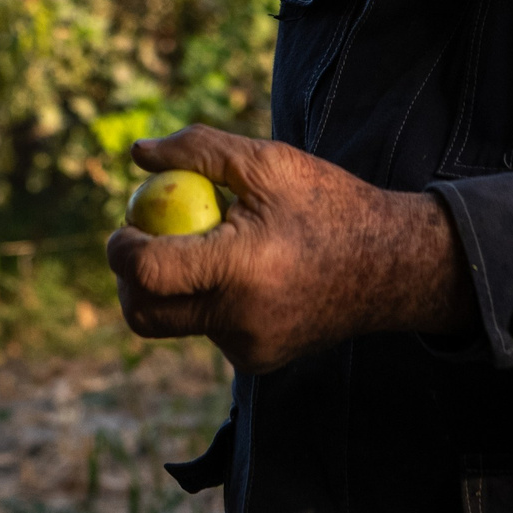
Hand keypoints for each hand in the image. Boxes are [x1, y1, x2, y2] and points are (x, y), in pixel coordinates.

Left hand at [106, 126, 478, 372]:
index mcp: (240, 266)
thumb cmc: (326, 203)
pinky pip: (210, 332)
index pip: (147, 271)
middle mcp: (240, 318)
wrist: (391, 265)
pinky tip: (250, 277)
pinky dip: (210, 304)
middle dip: (128, 280)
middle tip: (139, 245)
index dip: (121, 249)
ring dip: (174, 289)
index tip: (125, 226)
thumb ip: (198, 150)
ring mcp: (248, 348)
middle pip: (144, 314)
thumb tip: (139, 155)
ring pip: (177, 323)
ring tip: (215, 250)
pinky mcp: (258, 362)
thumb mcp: (267, 162)